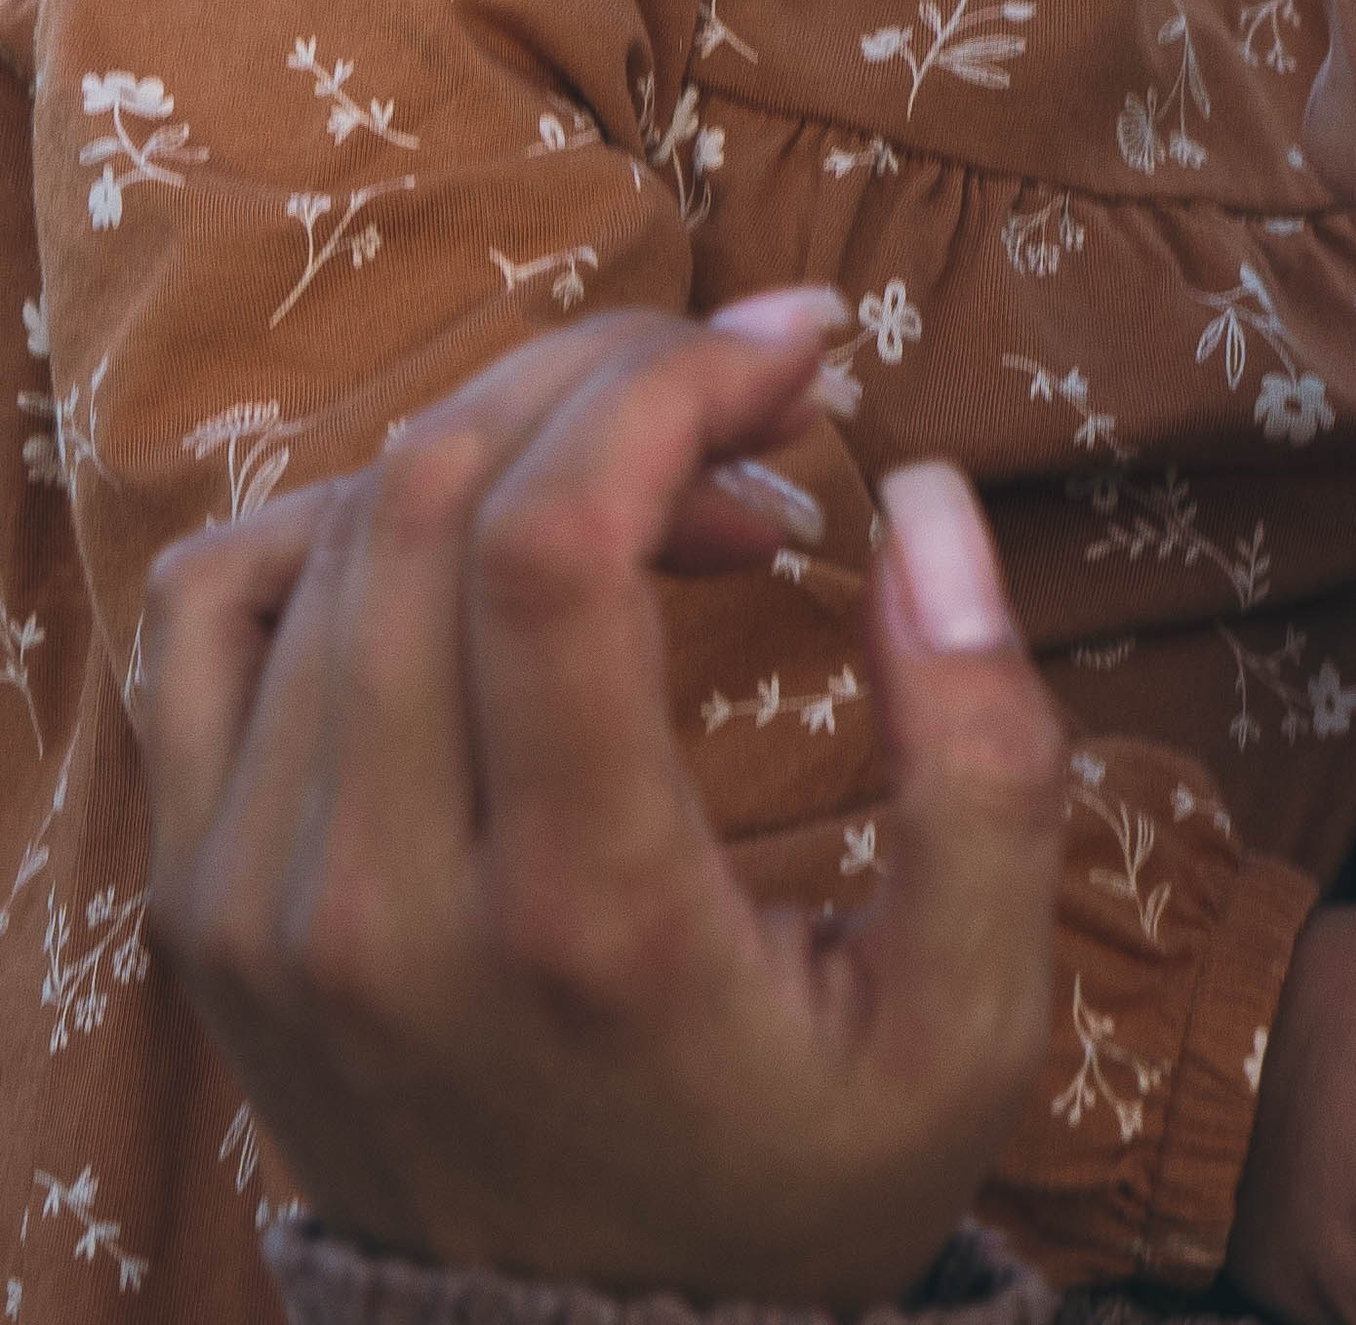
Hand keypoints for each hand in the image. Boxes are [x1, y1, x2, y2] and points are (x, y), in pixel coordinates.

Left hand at [140, 292, 1066, 1307]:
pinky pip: (217, 605)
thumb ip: (987, 761)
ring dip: (517, 436)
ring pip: (341, 524)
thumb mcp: (969, 1017)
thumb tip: (924, 498)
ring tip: (660, 489)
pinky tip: (477, 538)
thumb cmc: (803, 1169)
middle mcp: (381, 906)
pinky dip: (346, 512)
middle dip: (617, 374)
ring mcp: (261, 904)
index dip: (676, 386)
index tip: (801, 352)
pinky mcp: (201, 900)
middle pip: (446, 494)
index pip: (556, 538)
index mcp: (578, 923)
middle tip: (754, 397)